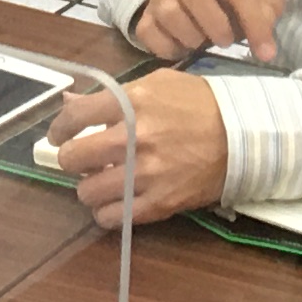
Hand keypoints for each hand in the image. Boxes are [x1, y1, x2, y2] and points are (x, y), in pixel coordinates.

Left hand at [47, 69, 228, 227]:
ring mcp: (145, 174)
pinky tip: (115, 201)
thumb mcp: (156, 84)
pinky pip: (112, 218)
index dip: (59, 128)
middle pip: (74, 157)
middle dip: (70, 159)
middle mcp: (133, 138)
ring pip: (87, 192)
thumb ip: (112, 94)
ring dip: (88, 187)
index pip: (75, 116)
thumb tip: (69, 100)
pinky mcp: (159, 203)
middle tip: (80, 159)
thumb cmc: (197, 102)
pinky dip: (107, 212)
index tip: (59, 135)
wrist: (242, 134)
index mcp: (131, 103)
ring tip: (100, 180)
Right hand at [131, 0, 284, 63]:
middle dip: (216, 25)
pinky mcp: (144, 18)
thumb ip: (267, 7)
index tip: (265, 53)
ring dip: (192, 37)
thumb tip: (267, 25)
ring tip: (203, 44)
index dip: (254, 23)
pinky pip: (150, 34)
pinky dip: (169, 48)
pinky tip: (183, 50)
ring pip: (169, 13)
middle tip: (227, 42)